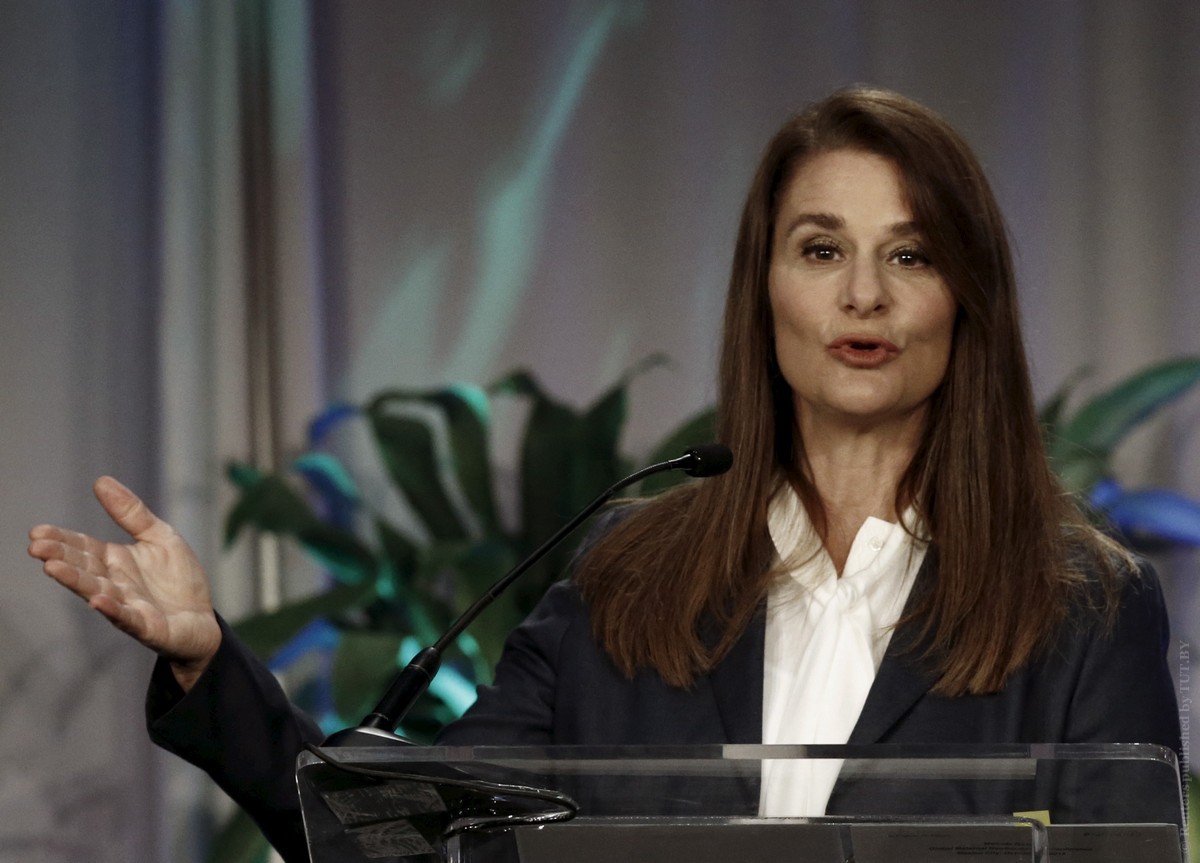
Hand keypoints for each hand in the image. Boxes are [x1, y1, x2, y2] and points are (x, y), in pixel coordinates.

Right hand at [29, 476, 221, 691]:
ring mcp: (128, 606)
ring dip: (76, 581)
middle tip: (36, 547)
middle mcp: (115, 584)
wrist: (203, 618)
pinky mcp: (147, 626)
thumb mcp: (158, 536)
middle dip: (60, 558)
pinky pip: (127, 617)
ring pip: (97, 592)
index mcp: (115, 561)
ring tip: (53, 568)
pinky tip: (98, 600)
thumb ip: (131, 513)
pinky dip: (112, 609)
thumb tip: (100, 481)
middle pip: (84, 568)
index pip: (82, 548)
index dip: (61, 540)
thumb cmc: (177, 578)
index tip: (37, 531)